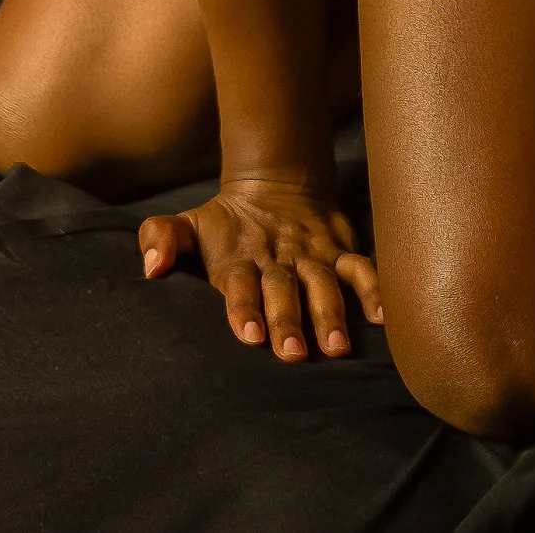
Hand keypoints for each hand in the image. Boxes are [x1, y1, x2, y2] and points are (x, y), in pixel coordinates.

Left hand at [138, 176, 382, 360]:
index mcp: (238, 257)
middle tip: (292, 353)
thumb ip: (161, 239)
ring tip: (337, 347)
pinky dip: (374, 290)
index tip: (250, 334)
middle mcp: (276, 258)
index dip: (243, 306)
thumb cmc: (226, 223)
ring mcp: (312, 255)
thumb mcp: (189, 225)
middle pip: (282, 288)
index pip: (239, 282)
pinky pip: (361, 269)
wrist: (276, 181)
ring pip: (323, 282)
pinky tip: (384, 318)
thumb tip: (149, 268)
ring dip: (330, 313)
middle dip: (288, 319)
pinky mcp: (340, 251)